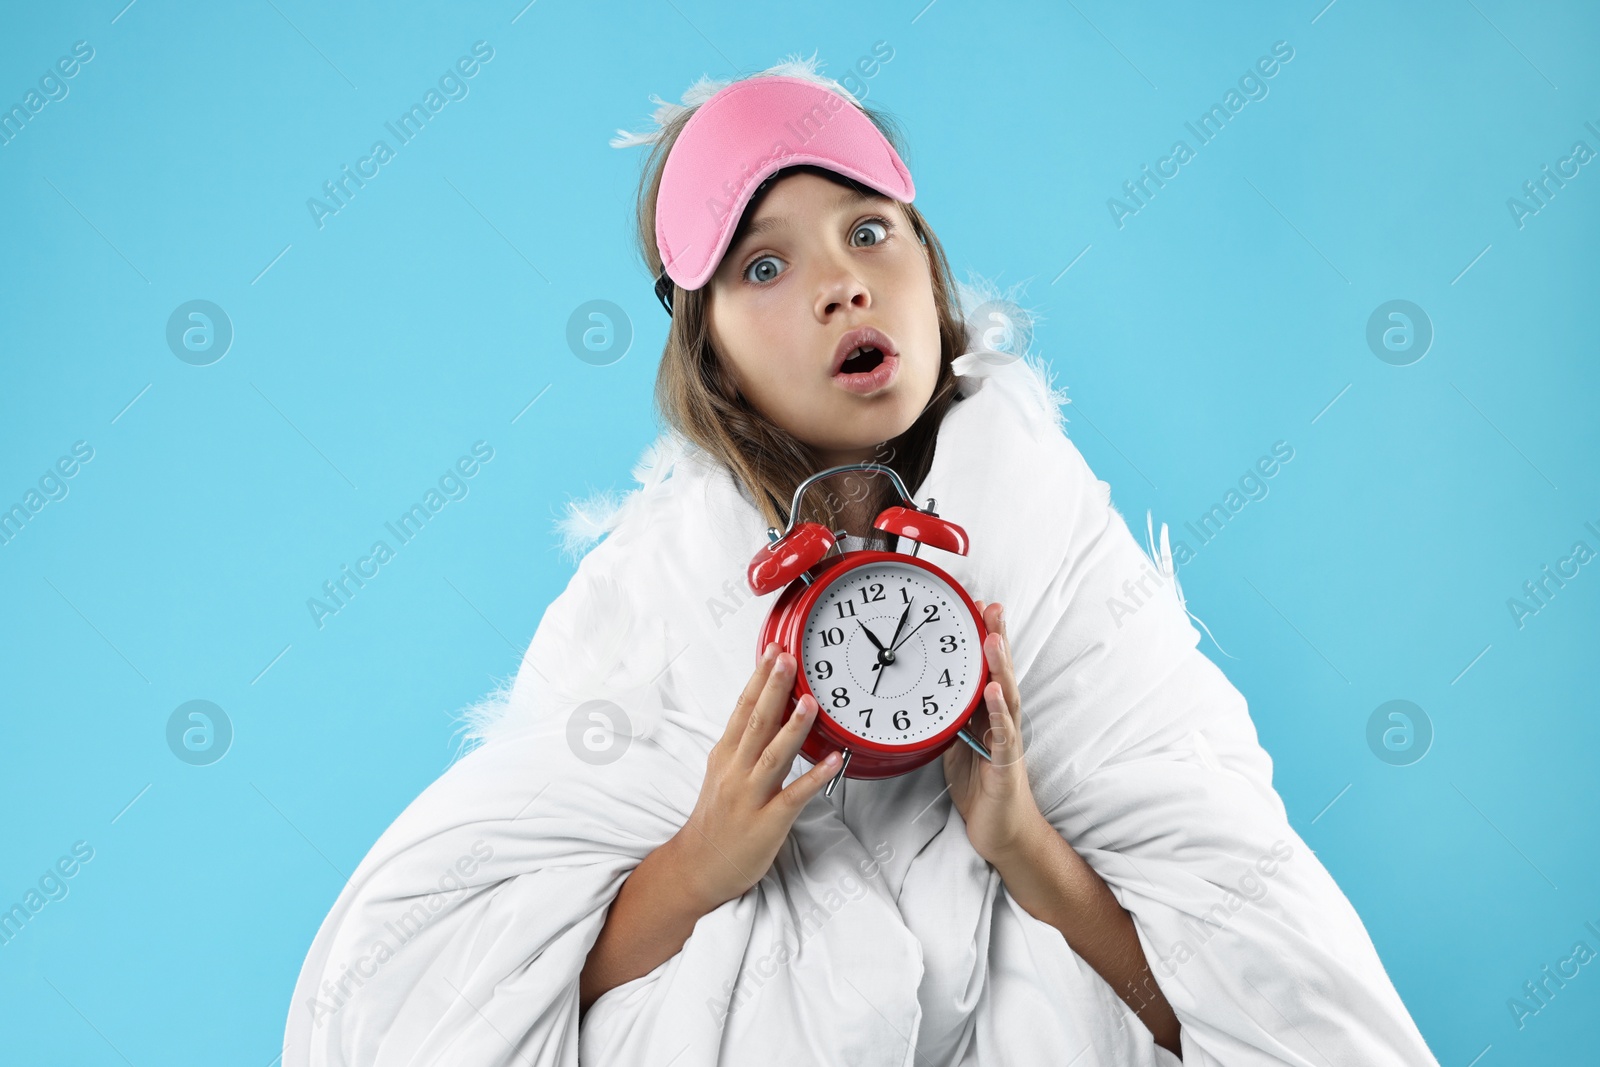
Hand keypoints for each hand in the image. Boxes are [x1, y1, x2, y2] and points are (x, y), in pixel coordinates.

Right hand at [674, 643, 841, 909]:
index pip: (742, 709)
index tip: (772, 651)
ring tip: (810, 701)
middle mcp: (735, 771)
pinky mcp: (767, 823)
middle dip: (773, 689)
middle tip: (788, 659)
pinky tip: (835, 760)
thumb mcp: (721, 772)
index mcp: (724, 755)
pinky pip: (794, 796)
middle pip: (755, 723)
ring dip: (792, 727)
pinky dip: (814, 777)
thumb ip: (742, 743)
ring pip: (773, 755)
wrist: (699, 866)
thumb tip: (765, 709)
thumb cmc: (716, 818)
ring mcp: (750, 797)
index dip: (759, 679)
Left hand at [943, 600, 1047, 866]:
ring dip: (999, 666)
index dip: (981, 639)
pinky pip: (1003, 734)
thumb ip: (948, 718)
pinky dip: (999, 711)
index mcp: (987, 716)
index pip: (985, 670)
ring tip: (992, 637)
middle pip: (1000, 673)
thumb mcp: (955, 746)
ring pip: (1007, 696)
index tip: (974, 607)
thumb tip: (928, 694)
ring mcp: (1007, 741)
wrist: (1003, 833)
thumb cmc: (981, 790)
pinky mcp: (1006, 765)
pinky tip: (995, 691)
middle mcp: (1002, 723)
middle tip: (990, 606)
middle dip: (995, 638)